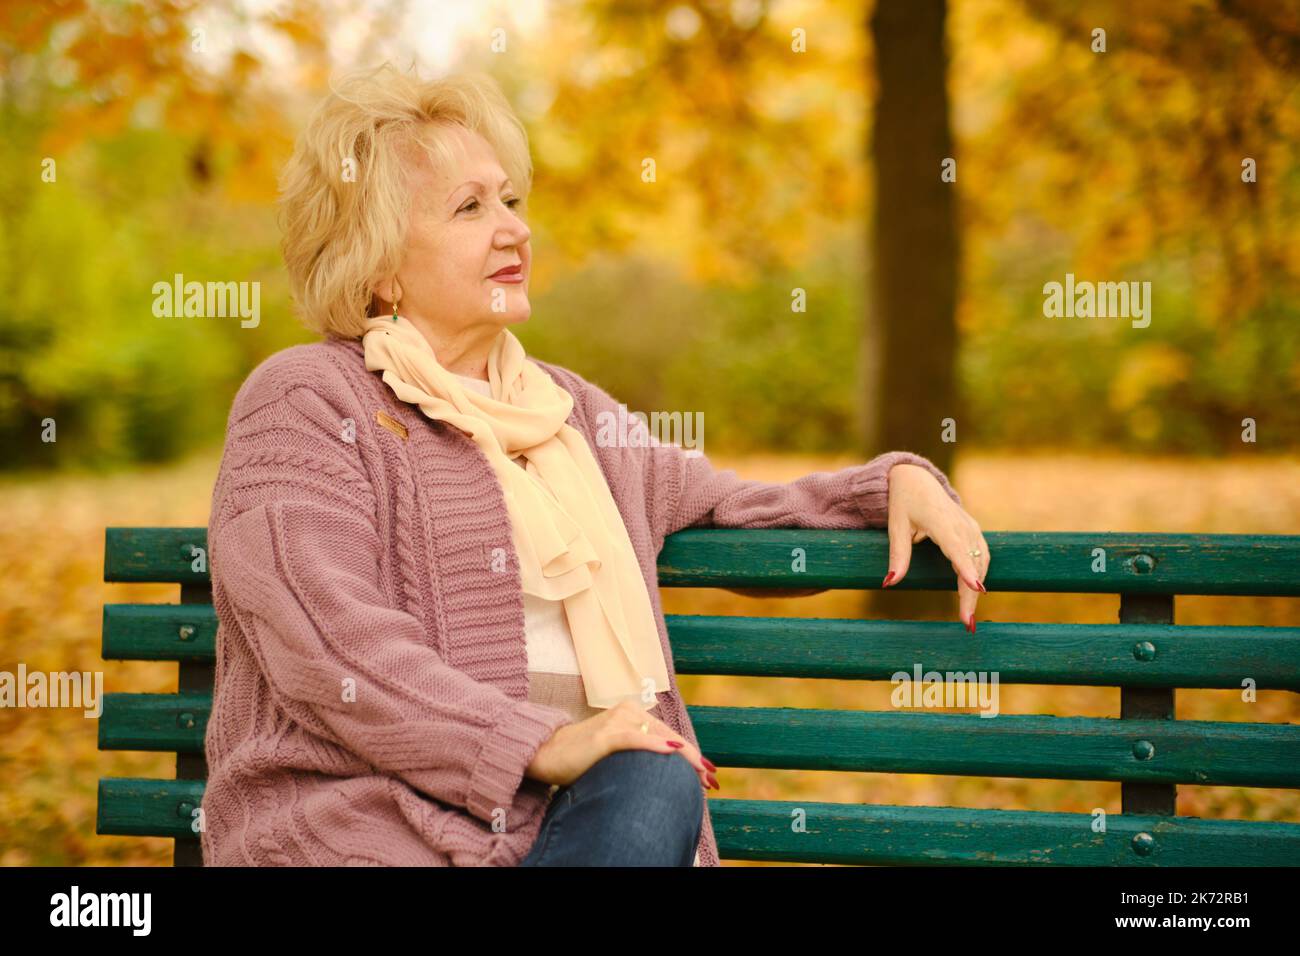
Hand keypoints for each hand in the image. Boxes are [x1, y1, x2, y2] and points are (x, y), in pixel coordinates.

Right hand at [525, 698, 717, 790]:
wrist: (546, 754)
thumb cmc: (581, 757)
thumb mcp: (616, 753)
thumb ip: (639, 753)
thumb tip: (668, 768)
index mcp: (631, 713)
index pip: (668, 735)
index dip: (690, 754)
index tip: (709, 772)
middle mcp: (628, 712)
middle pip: (669, 736)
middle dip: (693, 760)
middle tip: (712, 779)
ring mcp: (617, 721)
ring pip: (658, 738)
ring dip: (683, 757)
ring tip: (700, 774)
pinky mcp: (606, 735)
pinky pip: (635, 740)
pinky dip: (655, 746)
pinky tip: (672, 751)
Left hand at [883, 463, 989, 631]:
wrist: (916, 479)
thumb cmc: (903, 502)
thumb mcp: (895, 526)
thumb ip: (897, 555)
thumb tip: (889, 583)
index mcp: (940, 520)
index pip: (956, 547)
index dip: (966, 569)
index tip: (976, 588)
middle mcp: (960, 523)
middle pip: (971, 562)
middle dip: (970, 593)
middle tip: (966, 622)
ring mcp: (970, 526)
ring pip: (980, 561)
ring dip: (976, 589)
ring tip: (967, 617)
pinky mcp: (973, 530)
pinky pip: (980, 556)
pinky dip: (979, 575)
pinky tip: (972, 595)